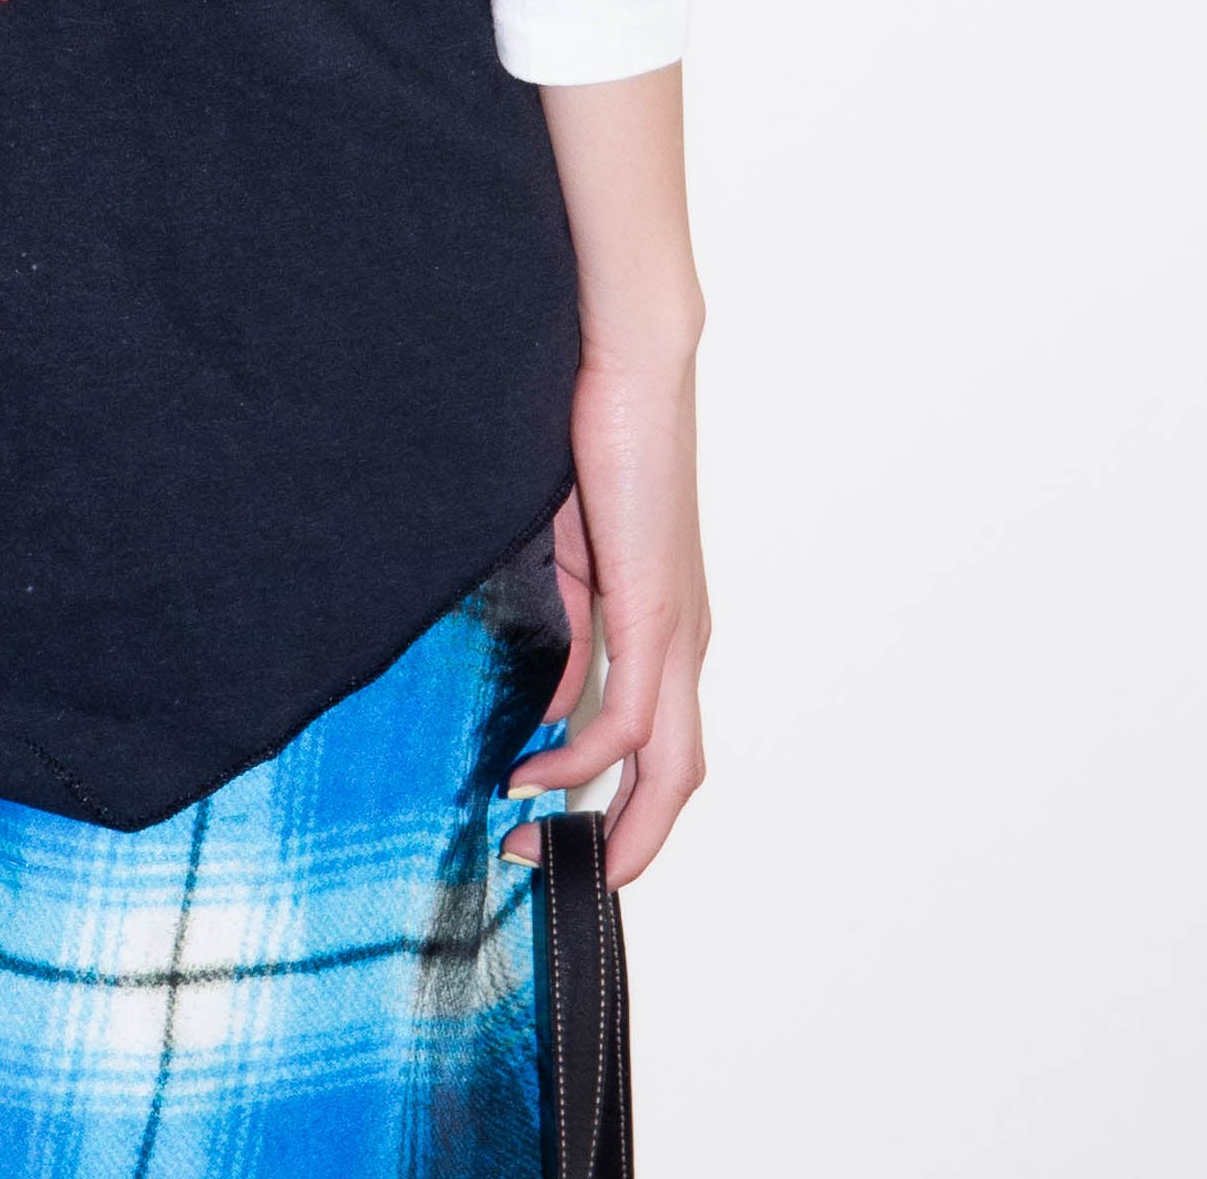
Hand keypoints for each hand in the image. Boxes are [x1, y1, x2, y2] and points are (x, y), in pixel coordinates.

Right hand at [506, 65, 708, 884]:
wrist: (625, 350)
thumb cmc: (588, 417)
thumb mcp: (555, 531)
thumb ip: (554, 599)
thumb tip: (527, 669)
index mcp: (657, 612)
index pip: (645, 732)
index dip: (598, 788)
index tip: (527, 812)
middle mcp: (680, 632)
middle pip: (672, 773)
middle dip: (612, 831)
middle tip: (535, 857)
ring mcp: (677, 626)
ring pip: (665, 763)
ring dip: (603, 812)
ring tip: (530, 829)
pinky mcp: (658, 609)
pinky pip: (631, 717)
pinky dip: (585, 756)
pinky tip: (534, 764)